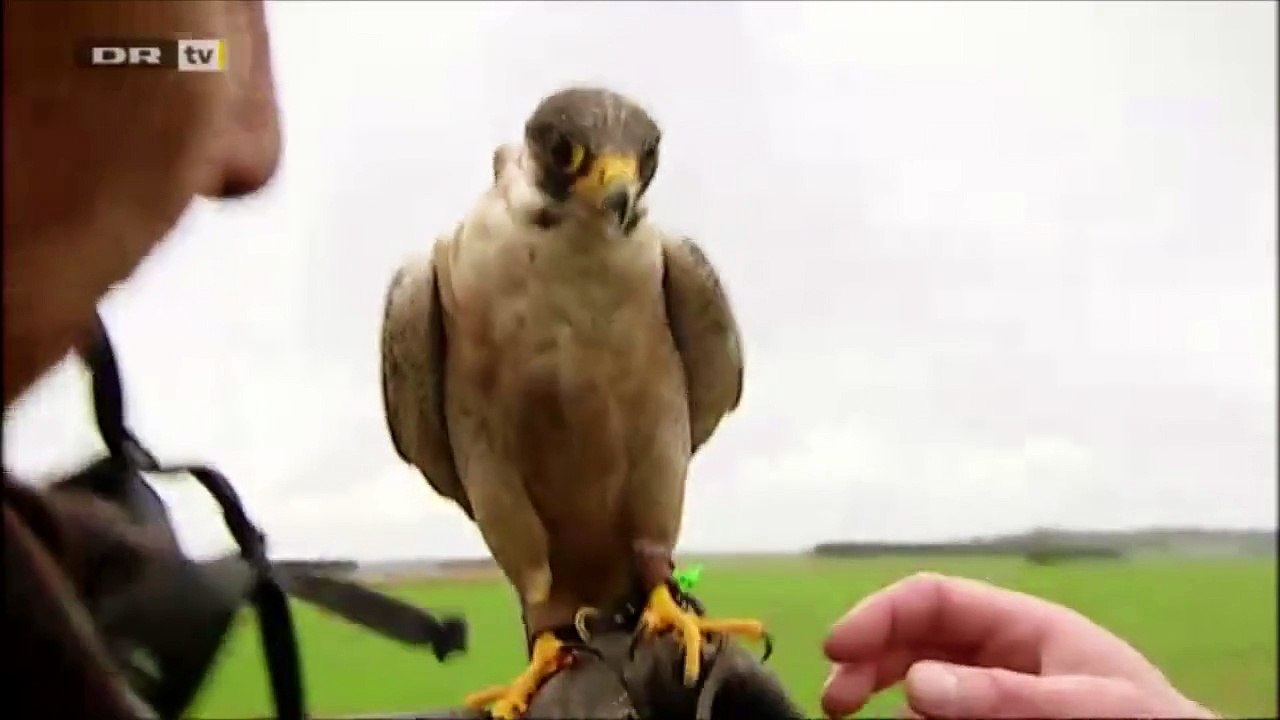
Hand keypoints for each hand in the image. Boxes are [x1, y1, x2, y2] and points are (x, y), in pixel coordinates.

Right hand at [821, 572, 1214, 718]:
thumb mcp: (1085, 704)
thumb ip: (1004, 694)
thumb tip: (918, 684)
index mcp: (1024, 624)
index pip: (934, 599)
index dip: (879, 614)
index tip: (837, 647)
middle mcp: (1004, 652)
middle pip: (915, 636)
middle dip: (867, 656)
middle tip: (836, 699)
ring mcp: (999, 689)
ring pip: (919, 674)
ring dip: (879, 685)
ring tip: (848, 711)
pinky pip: (942, 710)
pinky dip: (910, 712)